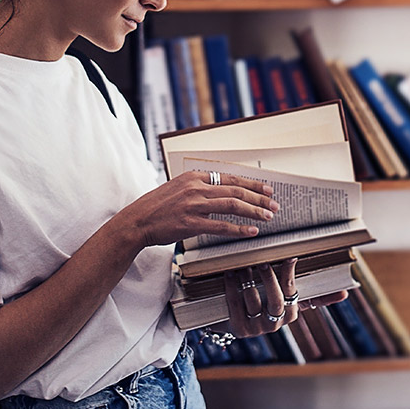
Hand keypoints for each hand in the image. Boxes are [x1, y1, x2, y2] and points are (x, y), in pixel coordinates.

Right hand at [117, 170, 279, 247]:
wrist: (136, 221)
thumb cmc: (156, 207)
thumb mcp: (178, 188)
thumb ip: (198, 188)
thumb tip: (221, 192)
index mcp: (194, 176)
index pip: (230, 177)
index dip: (252, 184)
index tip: (267, 189)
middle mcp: (195, 188)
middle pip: (235, 190)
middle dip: (258, 198)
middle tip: (274, 205)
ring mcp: (193, 205)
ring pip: (232, 205)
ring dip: (253, 211)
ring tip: (267, 216)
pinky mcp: (190, 223)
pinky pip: (220, 226)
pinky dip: (238, 229)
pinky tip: (251, 231)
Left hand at [217, 258, 350, 337]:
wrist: (233, 322)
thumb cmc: (266, 304)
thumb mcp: (289, 300)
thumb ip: (315, 296)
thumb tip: (345, 294)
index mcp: (291, 314)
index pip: (294, 292)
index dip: (291, 274)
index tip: (290, 257)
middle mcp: (276, 324)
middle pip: (276, 300)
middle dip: (270, 278)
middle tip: (263, 260)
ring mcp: (256, 328)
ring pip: (253, 301)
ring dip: (247, 280)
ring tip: (243, 264)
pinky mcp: (238, 329)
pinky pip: (235, 305)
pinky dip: (232, 287)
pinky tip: (229, 273)